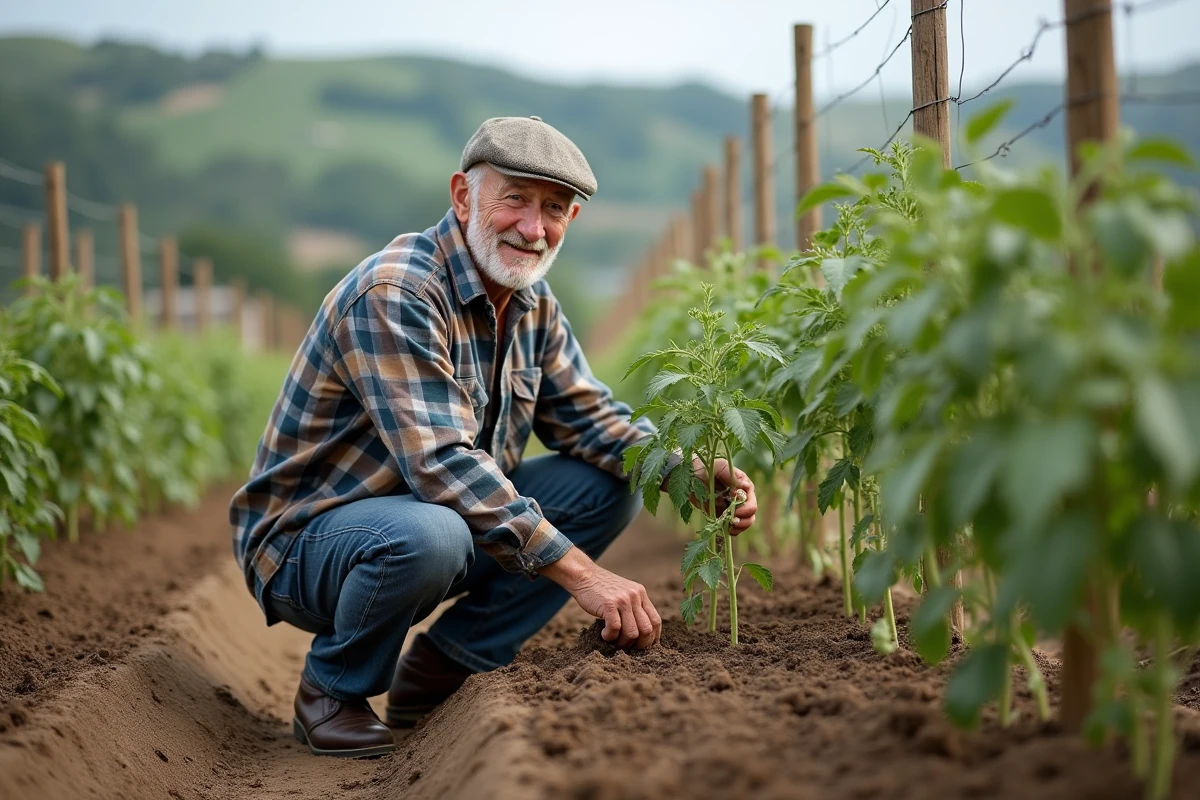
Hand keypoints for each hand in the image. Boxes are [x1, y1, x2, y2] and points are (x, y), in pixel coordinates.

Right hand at [540, 547, 661, 648]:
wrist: (584, 575)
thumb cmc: (601, 589)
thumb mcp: (623, 593)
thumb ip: (633, 607)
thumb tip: (640, 634)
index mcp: (641, 594)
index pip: (655, 621)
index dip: (652, 638)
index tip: (643, 646)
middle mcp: (635, 596)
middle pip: (647, 630)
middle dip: (638, 645)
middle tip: (626, 648)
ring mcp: (623, 600)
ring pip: (632, 633)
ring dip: (623, 643)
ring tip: (613, 641)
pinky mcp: (609, 604)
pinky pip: (615, 629)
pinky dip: (610, 637)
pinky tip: (603, 635)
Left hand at [663, 457, 757, 535]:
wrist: (689, 475)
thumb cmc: (704, 467)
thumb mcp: (718, 467)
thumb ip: (731, 476)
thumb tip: (745, 486)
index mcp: (742, 485)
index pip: (750, 499)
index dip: (745, 506)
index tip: (733, 506)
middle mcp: (741, 497)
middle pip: (751, 512)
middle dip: (744, 518)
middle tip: (732, 519)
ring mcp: (732, 507)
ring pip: (745, 521)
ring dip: (740, 526)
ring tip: (730, 526)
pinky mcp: (723, 515)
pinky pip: (733, 527)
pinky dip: (732, 530)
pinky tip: (726, 529)